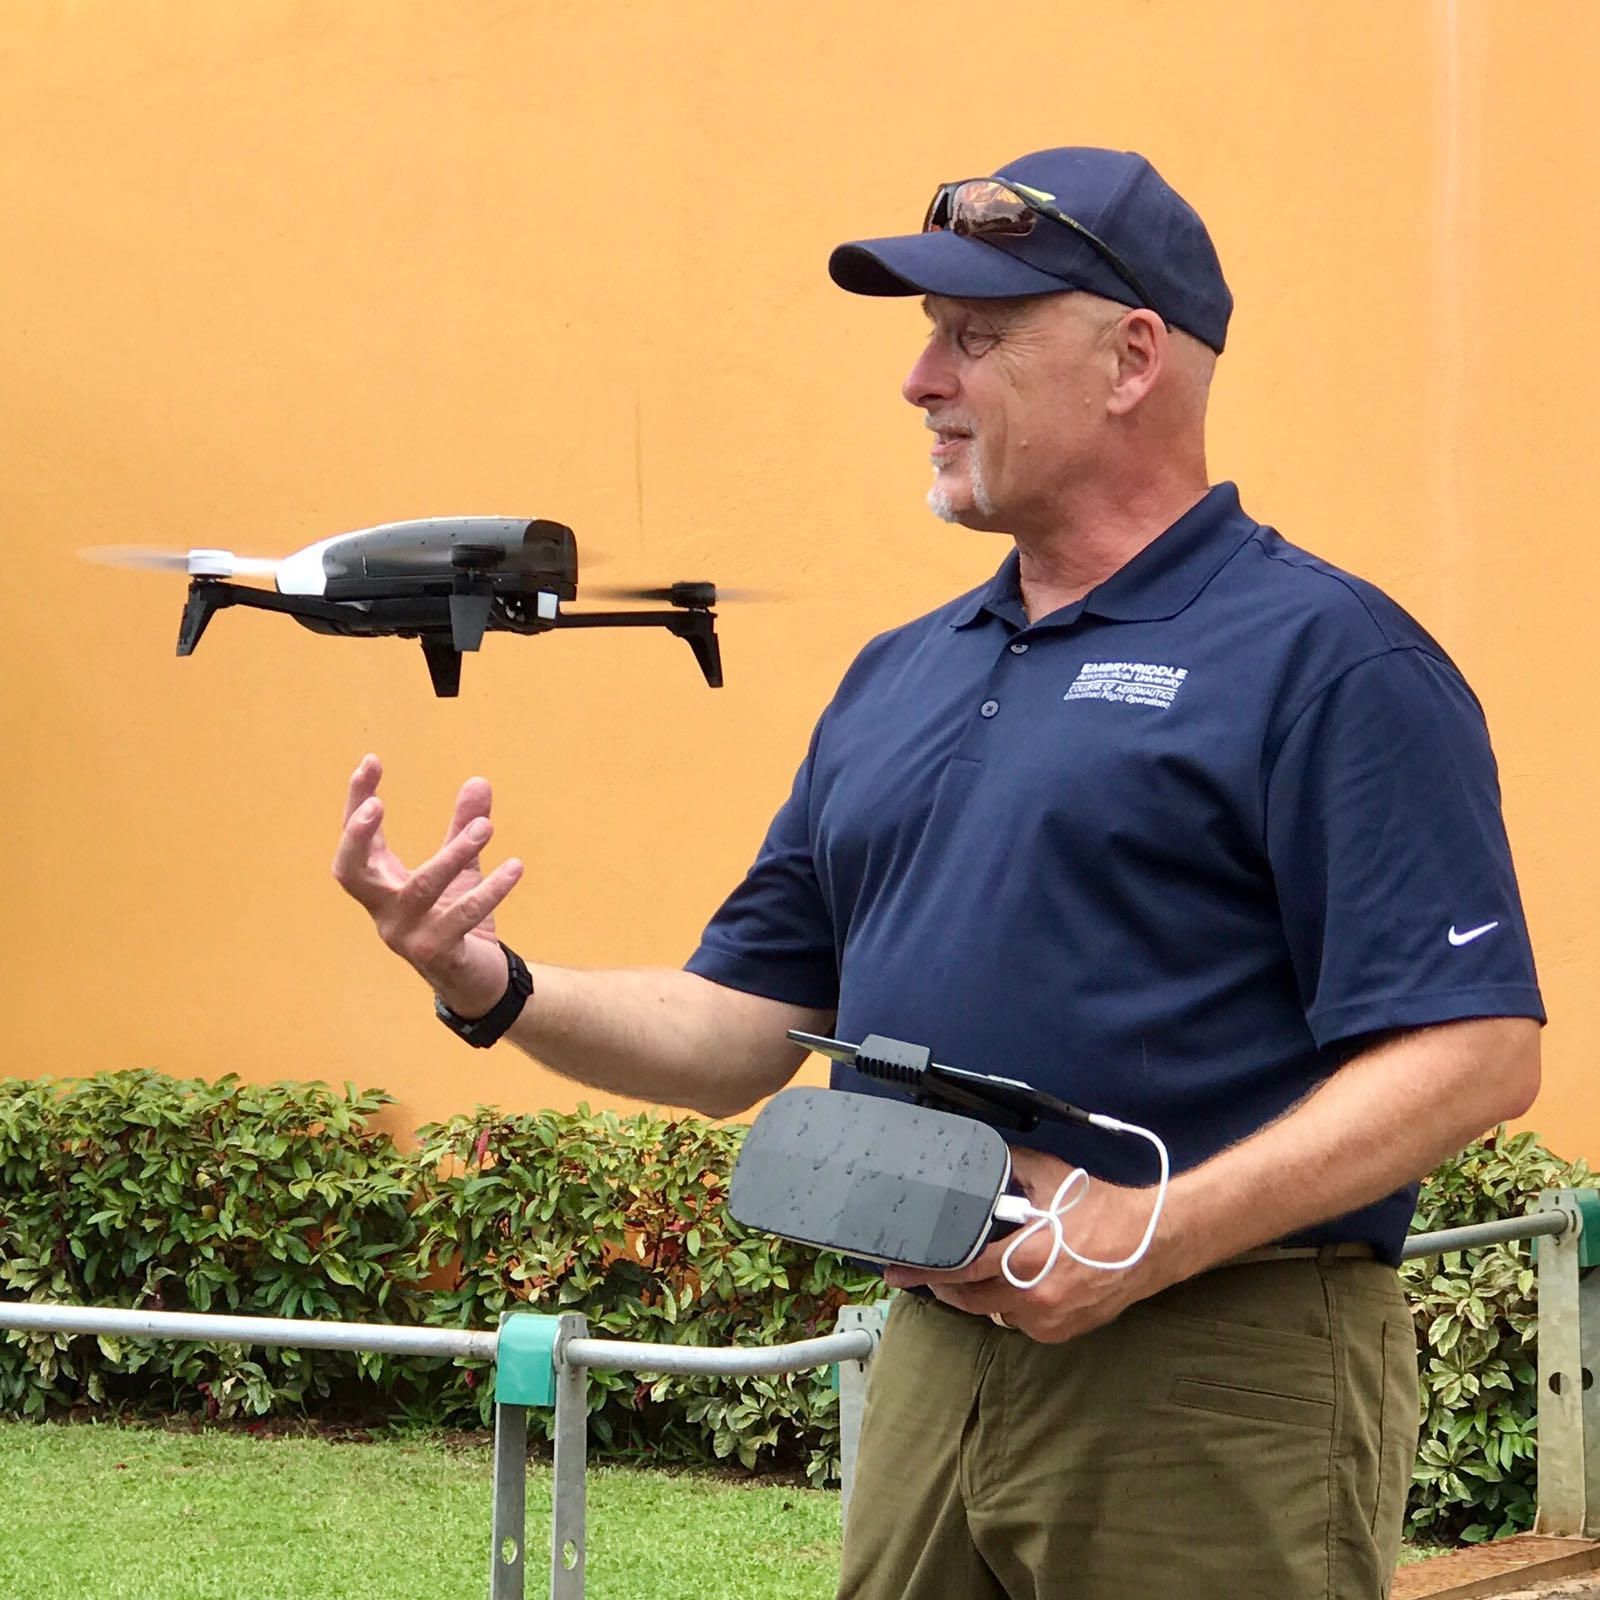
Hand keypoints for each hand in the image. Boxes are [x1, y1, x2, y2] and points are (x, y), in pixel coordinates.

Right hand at [331, 754, 523, 1015]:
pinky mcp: (437, 953)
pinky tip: (515, 867)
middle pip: (351, 872)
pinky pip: (462, 916)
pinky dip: (490, 891)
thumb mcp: (461, 869)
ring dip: (454, 854)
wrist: (478, 982)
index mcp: (381, 886)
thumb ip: (463, 827)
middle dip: (358, 838)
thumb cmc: (459, 921)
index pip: (356, 839)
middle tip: (377, 805)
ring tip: (487, 828)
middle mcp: (384, 911)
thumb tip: (479, 780)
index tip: (371, 761)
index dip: (357, 802)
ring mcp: (406, 935)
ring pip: (421, 888)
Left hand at [882, 1146, 1176, 1342]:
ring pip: (995, 1314)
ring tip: (981, 1274)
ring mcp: (1048, 1320)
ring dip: (984, 1297)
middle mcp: (1031, 1297)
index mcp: (1024, 1259)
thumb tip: (980, 1155)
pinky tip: (1019, 1286)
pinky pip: (1022, 1324)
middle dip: (946, 1289)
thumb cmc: (1100, 1209)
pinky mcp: (1064, 1332)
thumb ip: (1009, 1167)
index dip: (923, 1274)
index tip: (896, 1273)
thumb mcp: (1050, 1178)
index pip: (959, 1272)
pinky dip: (1014, 1308)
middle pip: (969, 1301)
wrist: (1152, 1243)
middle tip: (931, 1274)